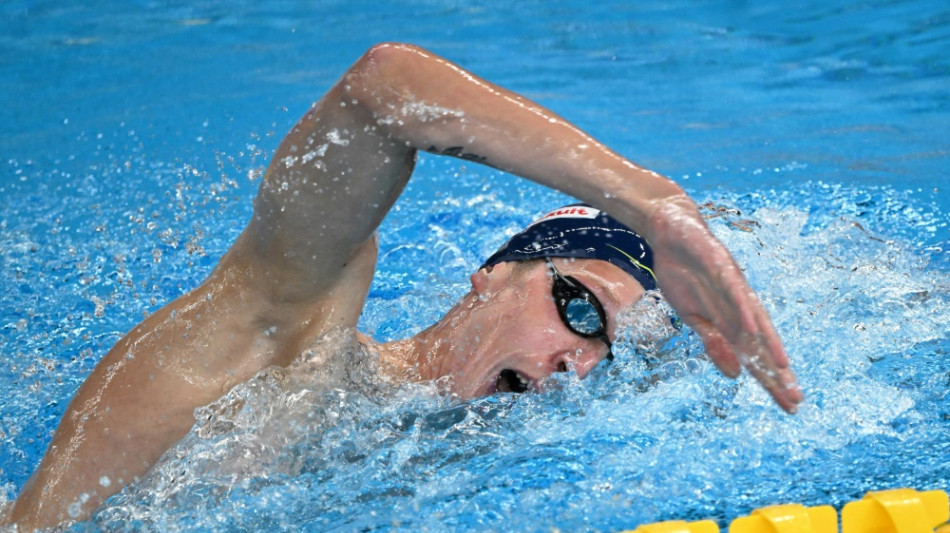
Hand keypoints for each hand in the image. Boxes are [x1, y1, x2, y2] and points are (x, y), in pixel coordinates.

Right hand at [645, 195, 802, 412]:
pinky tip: (752, 329)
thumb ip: (715, 343)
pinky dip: (744, 311)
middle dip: (777, 373)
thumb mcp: (695, 318)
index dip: (771, 380)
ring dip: (770, 345)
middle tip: (795, 400)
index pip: (756, 356)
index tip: (789, 405)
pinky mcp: (721, 268)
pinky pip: (735, 293)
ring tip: (784, 369)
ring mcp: (733, 288)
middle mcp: (740, 307)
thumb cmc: (684, 276)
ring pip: (756, 322)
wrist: (672, 234)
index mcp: (732, 321)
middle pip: (762, 345)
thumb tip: (735, 375)